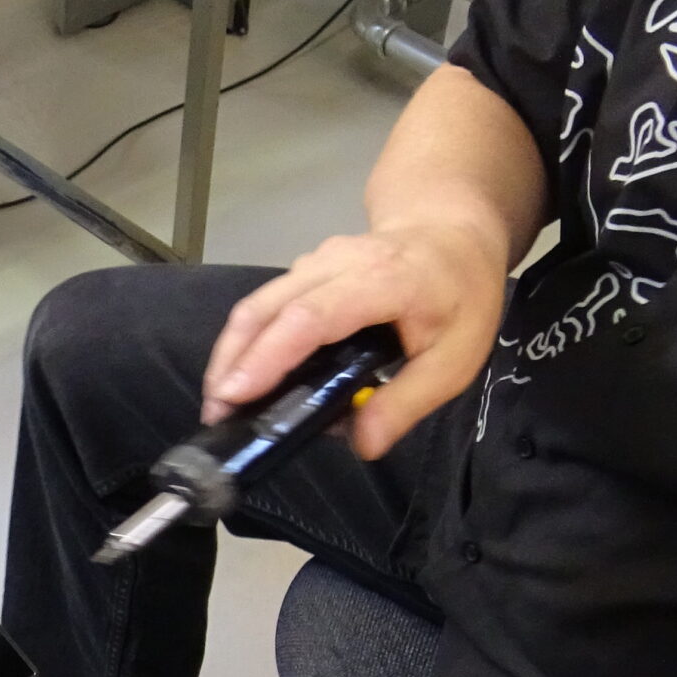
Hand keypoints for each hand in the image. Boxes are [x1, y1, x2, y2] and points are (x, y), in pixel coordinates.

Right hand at [201, 222, 507, 458]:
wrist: (453, 230)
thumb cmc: (461, 294)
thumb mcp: (457, 358)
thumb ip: (408, 403)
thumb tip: (362, 446)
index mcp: (383, 281)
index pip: (312, 316)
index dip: (269, 355)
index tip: (236, 393)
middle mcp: (338, 262)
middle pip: (267, 306)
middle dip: (231, 360)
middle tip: (215, 414)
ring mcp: (315, 261)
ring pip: (258, 303)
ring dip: (231, 352)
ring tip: (220, 404)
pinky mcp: (303, 270)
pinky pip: (266, 303)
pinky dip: (247, 341)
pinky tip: (244, 378)